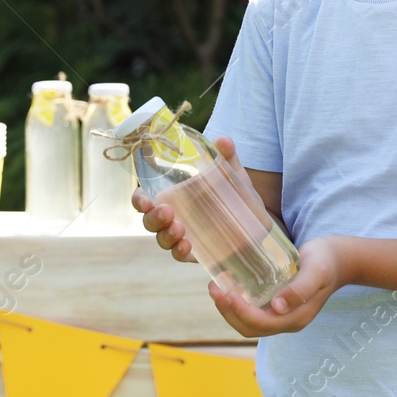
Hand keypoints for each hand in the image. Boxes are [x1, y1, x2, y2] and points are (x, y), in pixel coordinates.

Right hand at [132, 135, 256, 263]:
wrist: (257, 223)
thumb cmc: (235, 195)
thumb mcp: (232, 174)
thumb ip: (226, 157)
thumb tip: (223, 141)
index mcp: (173, 196)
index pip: (145, 198)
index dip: (139, 199)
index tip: (144, 199)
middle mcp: (172, 217)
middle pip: (149, 221)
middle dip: (153, 218)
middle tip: (167, 212)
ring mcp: (182, 237)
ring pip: (162, 239)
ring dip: (166, 235)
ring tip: (180, 229)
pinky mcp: (195, 253)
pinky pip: (180, 255)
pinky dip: (180, 251)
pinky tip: (188, 246)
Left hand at [208, 236, 351, 337]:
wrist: (339, 259)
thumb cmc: (326, 260)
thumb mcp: (316, 271)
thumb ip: (300, 289)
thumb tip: (277, 307)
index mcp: (296, 318)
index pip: (261, 323)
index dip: (241, 312)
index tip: (228, 293)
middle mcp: (287, 322)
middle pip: (250, 328)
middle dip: (228, 312)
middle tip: (214, 289)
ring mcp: (282, 316)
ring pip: (248, 323)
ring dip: (229, 309)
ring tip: (215, 288)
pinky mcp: (278, 307)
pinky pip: (253, 313)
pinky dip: (237, 304)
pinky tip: (229, 287)